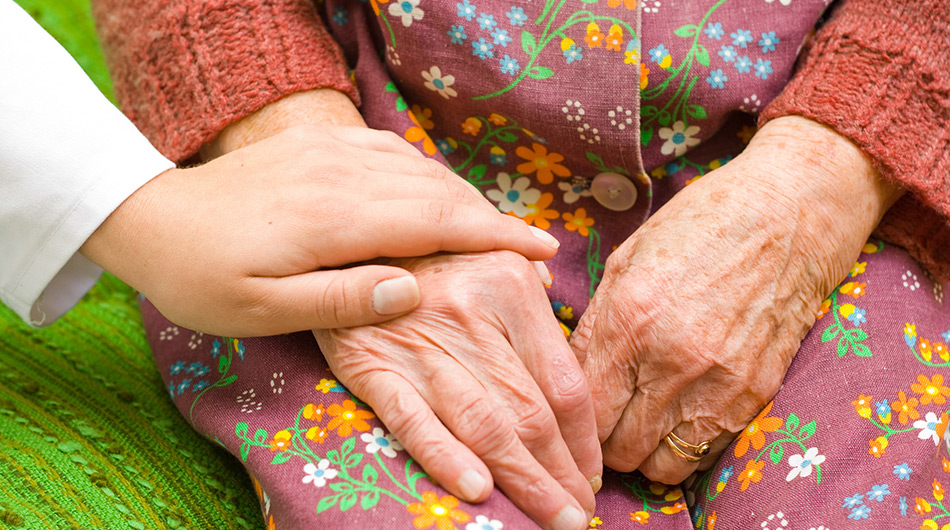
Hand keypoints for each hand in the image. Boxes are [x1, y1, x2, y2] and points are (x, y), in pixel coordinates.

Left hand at [81, 124, 558, 335]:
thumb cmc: (202, 278)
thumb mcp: (263, 310)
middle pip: (440, 192)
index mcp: (336, 218)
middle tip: (532, 250)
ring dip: (464, 198)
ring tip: (493, 231)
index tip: (543, 252)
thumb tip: (415, 291)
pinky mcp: (317, 144)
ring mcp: (330, 152)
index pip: (439, 223)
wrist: (148, 217)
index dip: (497, 237)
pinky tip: (434, 193)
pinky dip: (426, 173)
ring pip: (420, 169)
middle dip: (493, 220)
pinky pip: (390, 150)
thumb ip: (341, 301)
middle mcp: (343, 174)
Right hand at [315, 251, 600, 529]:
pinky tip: (479, 492)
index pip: (563, 380)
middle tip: (580, 515)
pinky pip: (415, 422)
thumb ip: (528, 281)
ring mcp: (421, 344)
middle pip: (531, 413)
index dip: (584, 438)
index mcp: (509, 285)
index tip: (593, 471)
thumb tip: (564, 316)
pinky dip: (447, 459)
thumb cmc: (424, 249)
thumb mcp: (485, 245)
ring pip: (485, 426)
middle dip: (562, 475)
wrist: (341, 241)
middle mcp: (471, 315)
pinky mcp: (373, 366)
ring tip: (552, 519)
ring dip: (525, 482)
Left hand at [571, 116, 903, 482]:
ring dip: (646, 453)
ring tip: (643, 424)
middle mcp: (670, 361)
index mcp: (628, 321)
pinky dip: (686, 447)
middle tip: (607, 421)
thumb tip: (566, 376)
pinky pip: (706, 454)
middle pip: (618, 449)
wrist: (789, 213)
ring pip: (661, 466)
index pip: (584, 409)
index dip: (573, 418)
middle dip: (605, 441)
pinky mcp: (755, 395)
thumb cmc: (698, 227)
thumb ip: (594, 326)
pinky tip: (681, 417)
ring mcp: (717, 383)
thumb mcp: (626, 262)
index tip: (576, 413)